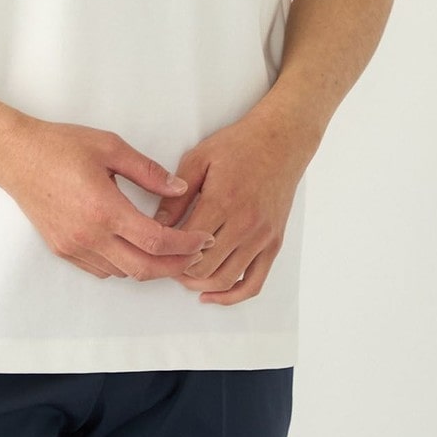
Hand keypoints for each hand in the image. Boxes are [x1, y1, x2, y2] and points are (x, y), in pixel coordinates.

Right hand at [0, 115, 218, 281]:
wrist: (15, 156)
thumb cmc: (61, 145)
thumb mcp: (109, 146)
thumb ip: (147, 171)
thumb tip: (179, 188)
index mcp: (104, 209)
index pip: (155, 241)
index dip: (185, 245)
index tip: (202, 238)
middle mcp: (89, 235)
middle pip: (143, 269)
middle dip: (174, 266)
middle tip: (194, 254)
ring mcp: (74, 247)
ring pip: (122, 272)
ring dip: (149, 266)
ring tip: (167, 249)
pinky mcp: (62, 250)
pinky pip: (101, 269)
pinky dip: (123, 264)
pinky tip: (132, 246)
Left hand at [150, 112, 316, 304]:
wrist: (281, 141)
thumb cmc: (238, 145)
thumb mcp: (199, 159)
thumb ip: (176, 195)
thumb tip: (157, 224)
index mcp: (222, 201)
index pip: (187, 244)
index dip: (167, 252)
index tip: (155, 248)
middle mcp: (245, 224)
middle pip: (204, 268)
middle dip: (179, 271)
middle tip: (164, 263)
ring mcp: (262, 237)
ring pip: (226, 280)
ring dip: (200, 285)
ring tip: (183, 276)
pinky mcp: (274, 244)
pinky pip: (254, 283)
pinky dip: (232, 296)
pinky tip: (212, 294)